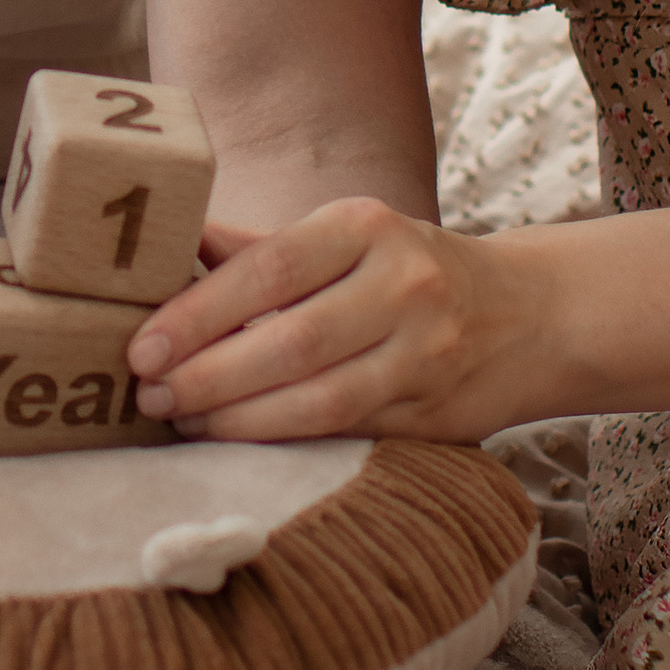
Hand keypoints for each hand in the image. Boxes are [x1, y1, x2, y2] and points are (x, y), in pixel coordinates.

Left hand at [124, 200, 552, 443]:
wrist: (527, 315)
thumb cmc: (405, 269)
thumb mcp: (344, 236)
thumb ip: (259, 246)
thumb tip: (167, 243)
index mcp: (366, 228)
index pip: (269, 270)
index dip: (199, 312)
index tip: (142, 345)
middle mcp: (403, 287)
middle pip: (290, 341)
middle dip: (208, 374)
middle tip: (148, 392)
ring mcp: (425, 355)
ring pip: (319, 400)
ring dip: (238, 419)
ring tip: (180, 420)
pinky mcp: (433, 416)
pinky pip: (345, 433)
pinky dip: (282, 441)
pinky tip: (235, 440)